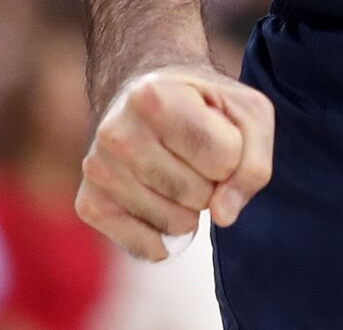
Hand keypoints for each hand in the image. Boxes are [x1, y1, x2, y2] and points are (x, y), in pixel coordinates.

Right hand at [78, 63, 274, 260]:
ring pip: (175, 224)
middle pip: (198, 194)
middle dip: (213, 182)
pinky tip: (164, 204)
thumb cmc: (206, 105)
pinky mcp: (89, 204)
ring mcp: (97, 171)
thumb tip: (224, 216)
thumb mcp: (248, 114)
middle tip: (196, 154)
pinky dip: (166, 237)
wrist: (148, 95)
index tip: (217, 130)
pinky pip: (144, 247)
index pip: (224, 158)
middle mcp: (116, 133)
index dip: (234, 151)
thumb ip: (253, 164)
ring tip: (179, 171)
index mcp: (153, 98)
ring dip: (191, 208)